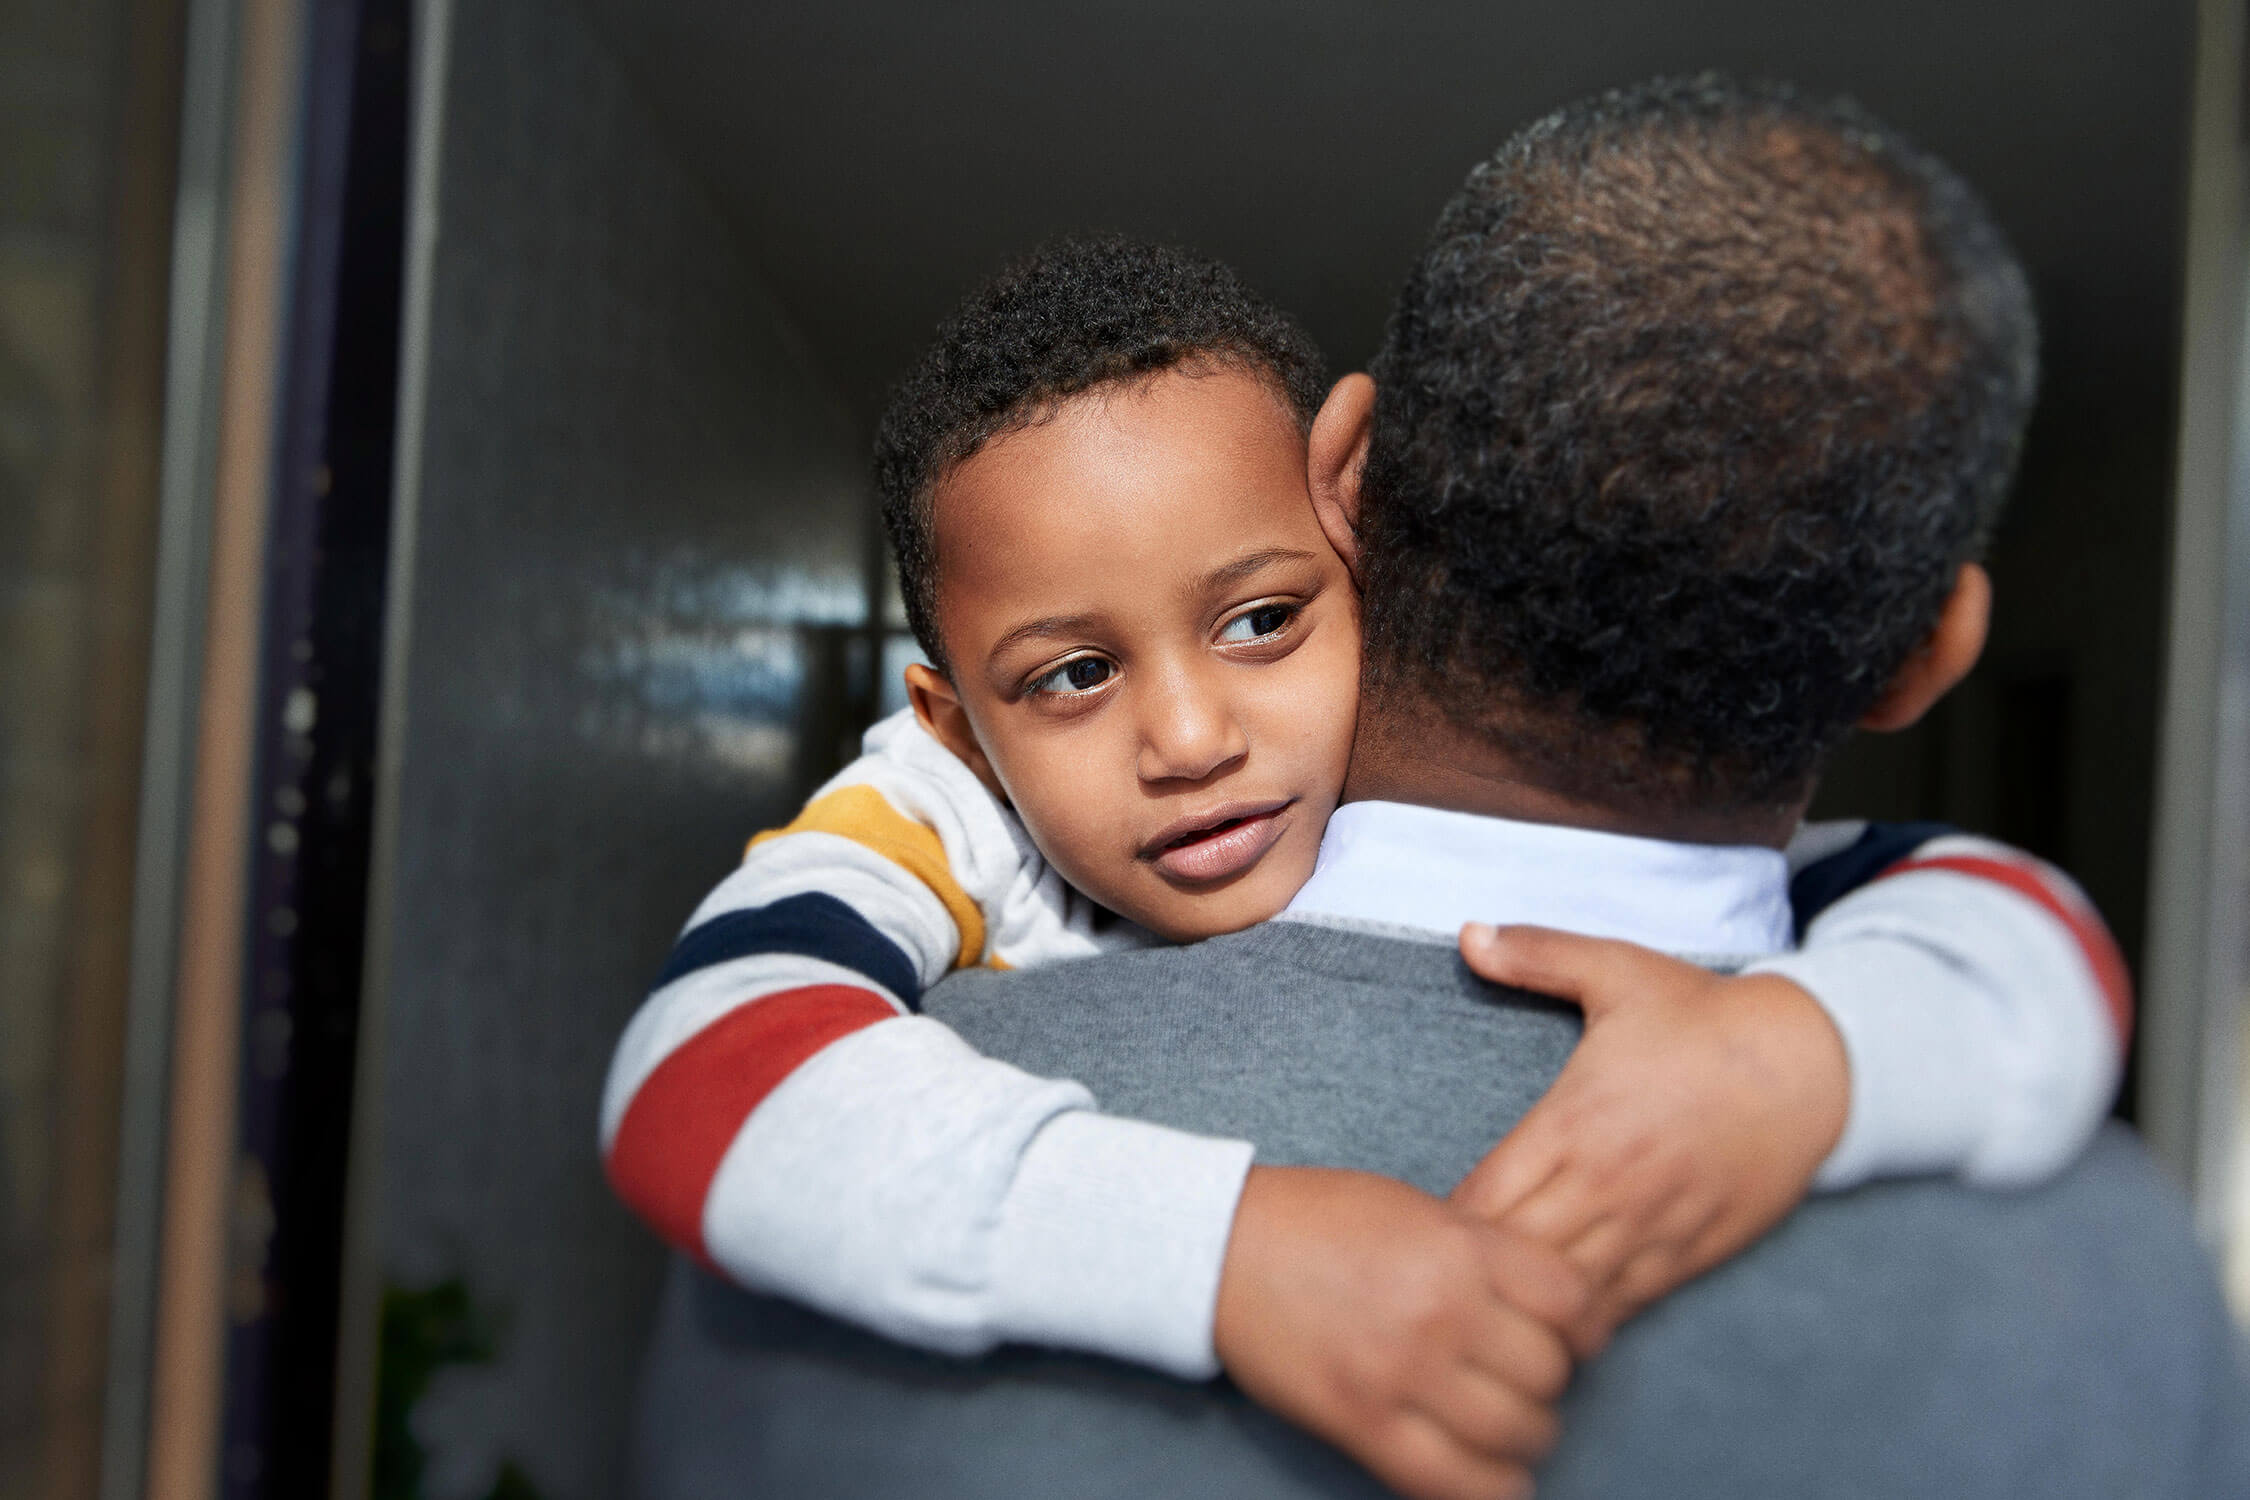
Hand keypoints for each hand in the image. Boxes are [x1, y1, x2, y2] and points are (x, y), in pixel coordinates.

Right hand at [1213, 1164, 1588, 1499]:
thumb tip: (1546, 1305)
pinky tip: (1491, 1476)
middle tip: (1524, 1379)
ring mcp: (1403, 1370)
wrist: (1221, 1246)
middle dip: (1547, 1382)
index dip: (1582, 1326)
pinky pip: (1454, 1482)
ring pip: (1517, 1432)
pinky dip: (1489, 1489)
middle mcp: (1442, 1309)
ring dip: (1524, 1437)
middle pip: (1550, 1372)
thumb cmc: (1316, 1219)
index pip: (1573, 1301)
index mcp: (1459, 1246)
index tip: (1572, 1336)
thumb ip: (1482, 1250)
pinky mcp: (1363, 1422)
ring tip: (1505, 1427)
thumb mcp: (1414, 1208)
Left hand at [1450, 924, 1848, 1342]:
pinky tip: (1558, 1321)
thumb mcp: (1618, 970)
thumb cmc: (1708, 1016)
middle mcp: (1606, 1182)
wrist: (1815, 1061)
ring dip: (1525, 1296)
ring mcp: (1651, 1223)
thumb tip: (1468, 933)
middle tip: (1442, 1272)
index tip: (1421, 1225)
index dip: (1446, 1220)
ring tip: (1489, 1303)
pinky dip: (1587, 1314)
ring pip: (1566, 1288)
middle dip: (1474, 1265)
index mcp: (1573, 1120)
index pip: (1483, 1197)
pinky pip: (1626, 1301)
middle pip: (1513, 1252)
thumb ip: (1536, 954)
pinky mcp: (1693, 1249)